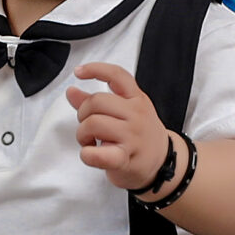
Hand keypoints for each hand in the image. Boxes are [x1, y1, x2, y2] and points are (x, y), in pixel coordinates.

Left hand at [65, 62, 172, 191]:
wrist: (164, 165)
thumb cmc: (139, 138)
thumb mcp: (125, 114)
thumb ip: (97, 102)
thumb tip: (71, 90)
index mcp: (137, 99)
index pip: (117, 75)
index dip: (95, 69)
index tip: (79, 72)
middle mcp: (137, 114)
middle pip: (96, 101)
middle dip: (83, 114)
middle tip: (88, 127)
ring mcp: (132, 137)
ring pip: (93, 124)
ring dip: (82, 134)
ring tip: (90, 142)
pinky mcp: (126, 159)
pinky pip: (99, 154)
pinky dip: (87, 154)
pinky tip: (90, 154)